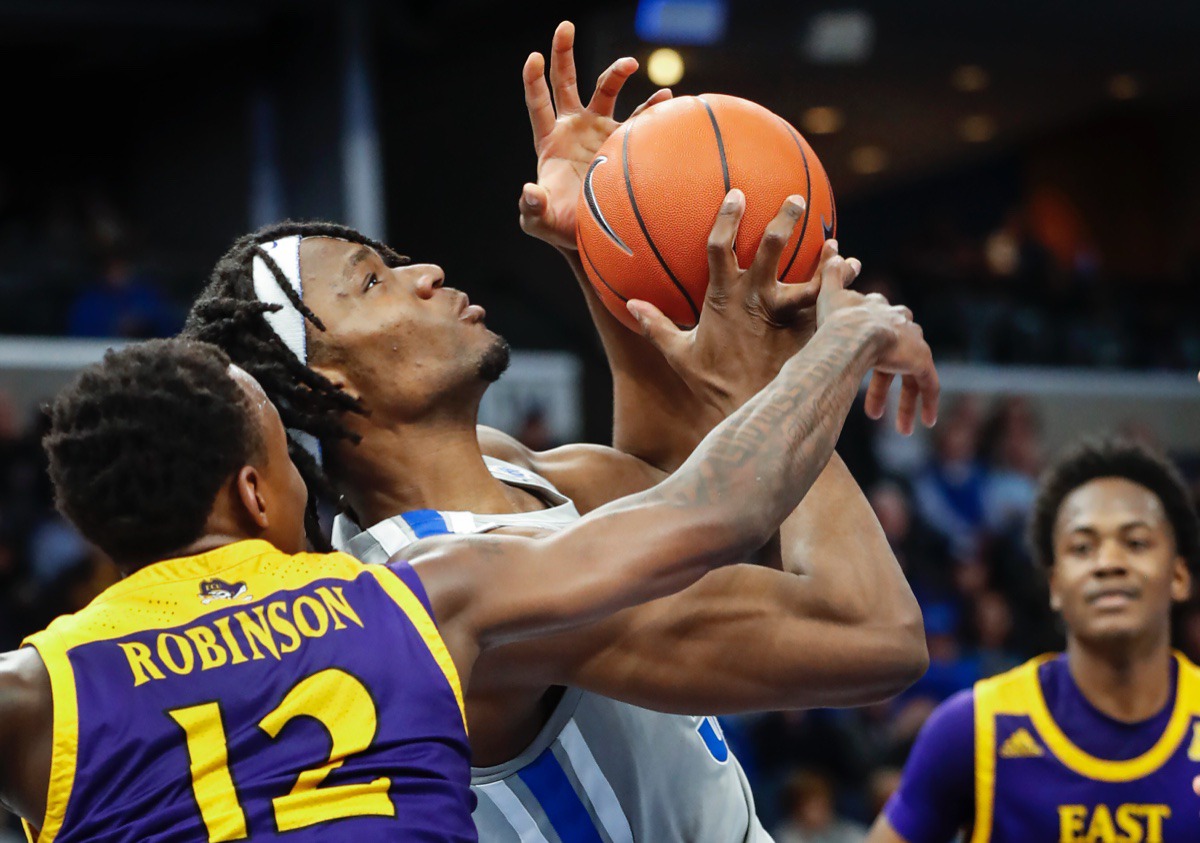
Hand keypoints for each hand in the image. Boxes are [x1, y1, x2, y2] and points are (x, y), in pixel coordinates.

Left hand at [520, 21, 672, 249]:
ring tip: (630, 64)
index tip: (533, 57)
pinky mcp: (625, 140)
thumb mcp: (540, 221)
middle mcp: (574, 128)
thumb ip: (531, 208)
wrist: (597, 233)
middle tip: (564, 26)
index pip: (538, 104)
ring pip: (606, 92)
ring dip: (616, 73)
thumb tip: (529, 189)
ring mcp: (600, 131)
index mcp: (549, 141)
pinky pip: (640, 118)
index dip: (533, 81)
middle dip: (563, 52)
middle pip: (564, 82)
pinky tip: (666, 98)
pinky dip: (653, 106)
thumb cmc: (562, 227)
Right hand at [623, 190, 822, 416]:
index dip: (727, 218)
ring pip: (811, 276)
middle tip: (795, 200)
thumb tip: (630, 306)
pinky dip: (841, 291)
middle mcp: (755, 298)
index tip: (737, 194)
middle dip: (784, 219)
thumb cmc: (713, 384)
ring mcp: (785, 314)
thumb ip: (658, 327)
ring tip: (836, 248)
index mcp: (722, 298)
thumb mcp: (680, 355)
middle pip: (773, 246)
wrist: (751, 411)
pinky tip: (851, 282)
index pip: (719, 247)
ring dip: (826, 259)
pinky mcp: (808, 331)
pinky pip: (830, 305)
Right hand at [816, 251, 939, 434]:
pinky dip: (926, 404)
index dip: (871, 348)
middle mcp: (900, 324)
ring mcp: (912, 343)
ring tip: (900, 428)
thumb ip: (832, 272)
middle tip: (874, 411)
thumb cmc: (835, 318)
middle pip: (899, 354)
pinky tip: (922, 424)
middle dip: (887, 382)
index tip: (863, 366)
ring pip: (913, 375)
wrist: (852, 333)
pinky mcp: (920, 360)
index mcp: (879, 309)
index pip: (881, 325)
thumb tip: (833, 246)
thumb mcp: (828, 294)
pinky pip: (928, 386)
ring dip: (906, 402)